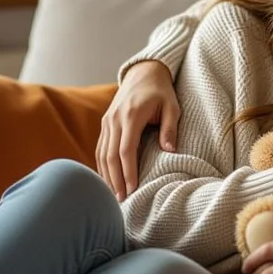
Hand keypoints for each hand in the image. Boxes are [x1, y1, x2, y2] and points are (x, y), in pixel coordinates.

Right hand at [97, 60, 180, 199]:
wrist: (143, 73)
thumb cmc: (161, 92)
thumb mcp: (172, 106)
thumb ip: (170, 128)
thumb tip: (170, 150)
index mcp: (131, 116)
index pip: (125, 150)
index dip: (128, 171)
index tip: (132, 189)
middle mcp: (115, 119)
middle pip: (110, 155)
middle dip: (115, 179)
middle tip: (121, 200)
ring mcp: (107, 121)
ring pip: (101, 153)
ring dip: (106, 175)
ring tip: (113, 195)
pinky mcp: (105, 123)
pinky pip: (100, 147)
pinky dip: (102, 165)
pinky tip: (107, 179)